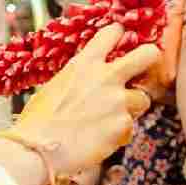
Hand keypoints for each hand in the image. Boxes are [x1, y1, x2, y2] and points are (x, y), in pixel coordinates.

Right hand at [0, 25, 158, 177]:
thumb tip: (84, 87)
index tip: (117, 47)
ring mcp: (117, 101)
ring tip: (111, 122)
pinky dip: (118, 137)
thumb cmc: (37, 124)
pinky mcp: (122, 126)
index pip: (113, 33)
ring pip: (143, 100)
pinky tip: (101, 142)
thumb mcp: (54, 88)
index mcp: (85, 62)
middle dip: (148, 62)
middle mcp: (106, 77)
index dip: (117, 38)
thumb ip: (77, 80)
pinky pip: (129, 130)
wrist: (38, 150)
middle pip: (147, 55)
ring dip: (131, 109)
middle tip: (141, 75)